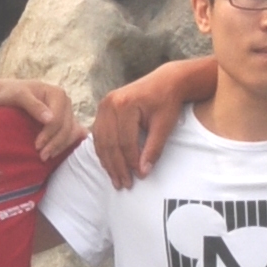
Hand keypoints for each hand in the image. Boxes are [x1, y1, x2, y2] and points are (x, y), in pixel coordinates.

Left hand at [0, 74, 82, 163]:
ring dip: (60, 147)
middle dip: (55, 143)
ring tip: (44, 157)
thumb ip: (31, 104)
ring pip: (70, 133)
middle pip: (67, 127)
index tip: (37, 147)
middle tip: (40, 157)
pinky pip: (71, 135)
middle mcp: (64, 101)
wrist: (5, 95)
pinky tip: (58, 154)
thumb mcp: (16, 95)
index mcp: (56, 93)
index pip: (60, 119)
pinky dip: (66, 145)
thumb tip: (49, 118)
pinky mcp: (63, 121)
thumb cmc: (7, 94)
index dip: (50, 134)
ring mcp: (66, 112)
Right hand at [92, 57, 213, 186]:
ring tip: (117, 180)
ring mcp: (103, 105)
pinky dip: (104, 152)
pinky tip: (110, 165)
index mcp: (125, 104)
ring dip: (108, 163)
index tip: (140, 177)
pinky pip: (99, 135)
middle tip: (124, 185)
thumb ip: (153, 149)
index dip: (132, 161)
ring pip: (101, 141)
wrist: (165, 81)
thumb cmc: (167, 102)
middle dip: (117, 167)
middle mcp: (109, 103)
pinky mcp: (102, 109)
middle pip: (110, 143)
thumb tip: (143, 172)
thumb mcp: (164, 125)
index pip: (125, 141)